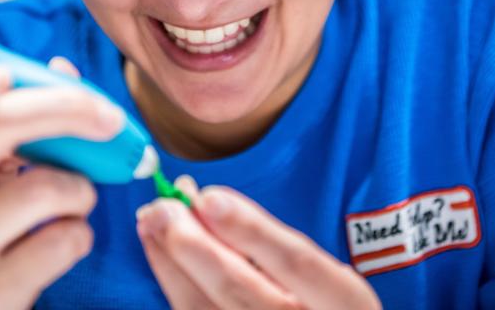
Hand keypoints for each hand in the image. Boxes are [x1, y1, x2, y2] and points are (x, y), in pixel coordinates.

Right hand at [0, 57, 122, 309]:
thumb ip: (1, 119)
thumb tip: (63, 70)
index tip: (3, 73)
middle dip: (69, 108)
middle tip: (109, 118)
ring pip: (45, 186)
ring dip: (79, 188)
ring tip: (70, 201)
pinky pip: (65, 239)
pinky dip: (79, 234)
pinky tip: (60, 240)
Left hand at [136, 178, 380, 309]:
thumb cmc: (322, 306)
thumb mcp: (326, 276)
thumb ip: (275, 244)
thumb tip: (208, 203)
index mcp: (344, 303)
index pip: (297, 262)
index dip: (252, 229)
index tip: (209, 197)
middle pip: (240, 290)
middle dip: (194, 246)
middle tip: (162, 207)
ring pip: (205, 309)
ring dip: (171, 263)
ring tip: (150, 221)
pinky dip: (173, 284)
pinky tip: (160, 255)